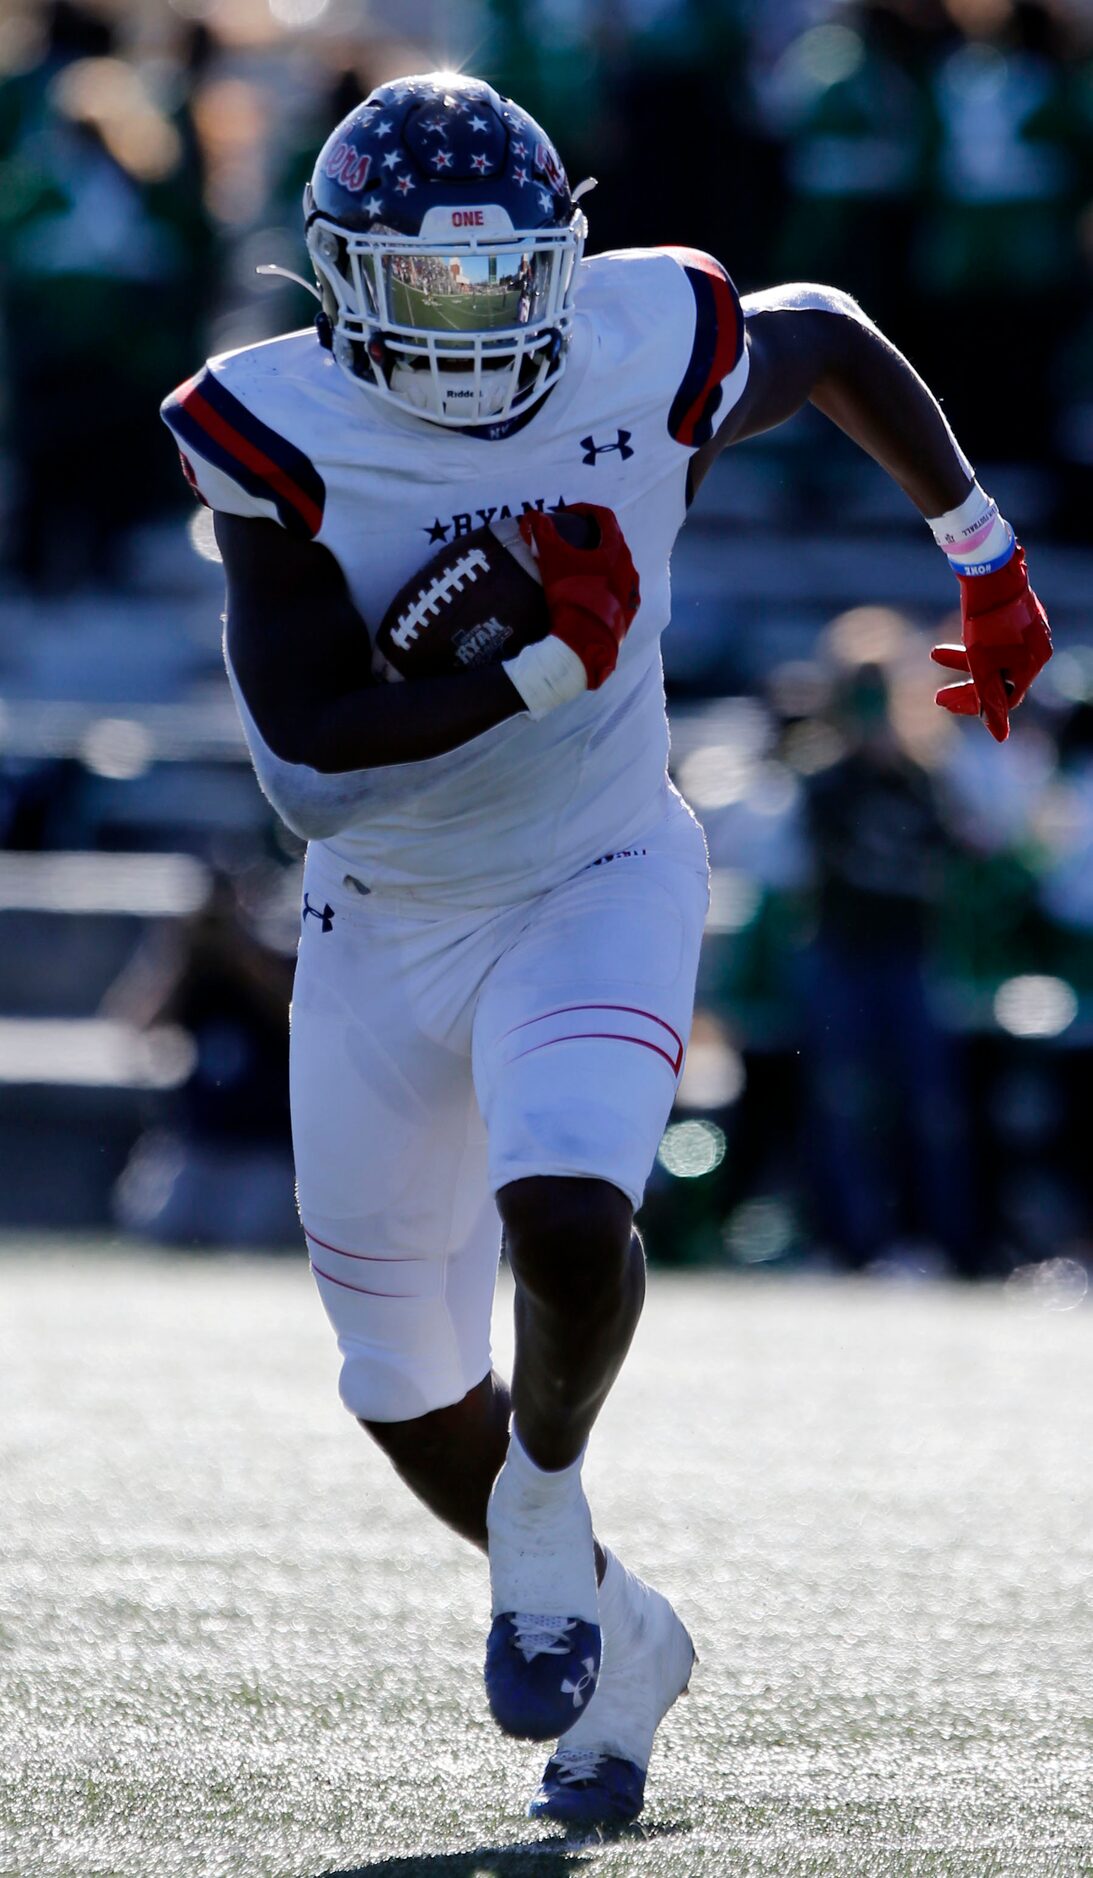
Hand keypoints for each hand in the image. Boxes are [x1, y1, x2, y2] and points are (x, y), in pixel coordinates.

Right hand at [520, 504, 640, 688]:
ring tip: (580, 566)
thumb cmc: (571, 596)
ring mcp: (631, 593)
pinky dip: (605, 585)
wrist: (584, 642)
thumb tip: (531, 516)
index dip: (584, 510)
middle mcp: (629, 569)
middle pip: (613, 542)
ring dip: (600, 562)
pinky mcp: (629, 613)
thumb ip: (543, 533)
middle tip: (572, 537)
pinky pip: (618, 591)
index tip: (567, 513)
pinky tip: (590, 592)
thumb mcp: (552, 560)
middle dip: (592, 535)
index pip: (605, 517)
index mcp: (616, 551)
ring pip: (617, 568)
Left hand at [931, 545, 1050, 742]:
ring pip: (993, 658)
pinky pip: (996, 641)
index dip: (972, 705)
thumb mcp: (981, 663)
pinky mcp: (1018, 616)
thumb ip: (989, 698)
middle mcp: (1036, 649)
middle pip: (997, 680)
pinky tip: (955, 638)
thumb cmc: (985, 620)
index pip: (1004, 699)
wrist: (989, 569)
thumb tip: (999, 736)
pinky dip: (974, 645)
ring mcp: (1029, 632)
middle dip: (964, 686)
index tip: (944, 702)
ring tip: (935, 653)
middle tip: (936, 695)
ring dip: (962, 661)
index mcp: (1033, 663)